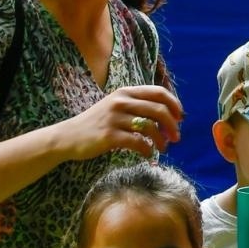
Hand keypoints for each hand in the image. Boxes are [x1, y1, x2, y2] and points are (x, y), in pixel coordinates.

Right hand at [56, 85, 183, 160]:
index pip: (158, 92)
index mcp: (125, 92)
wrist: (67, 137)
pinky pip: (138, 143)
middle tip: (177, 137)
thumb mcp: (116, 107)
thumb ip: (138, 106)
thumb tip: (169, 115)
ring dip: (162, 140)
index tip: (180, 117)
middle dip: (173, 125)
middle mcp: (120, 102)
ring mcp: (114, 118)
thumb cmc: (97, 123)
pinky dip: (148, 150)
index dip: (174, 104)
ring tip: (163, 148)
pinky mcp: (109, 136)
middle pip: (159, 110)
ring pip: (150, 127)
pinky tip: (148, 154)